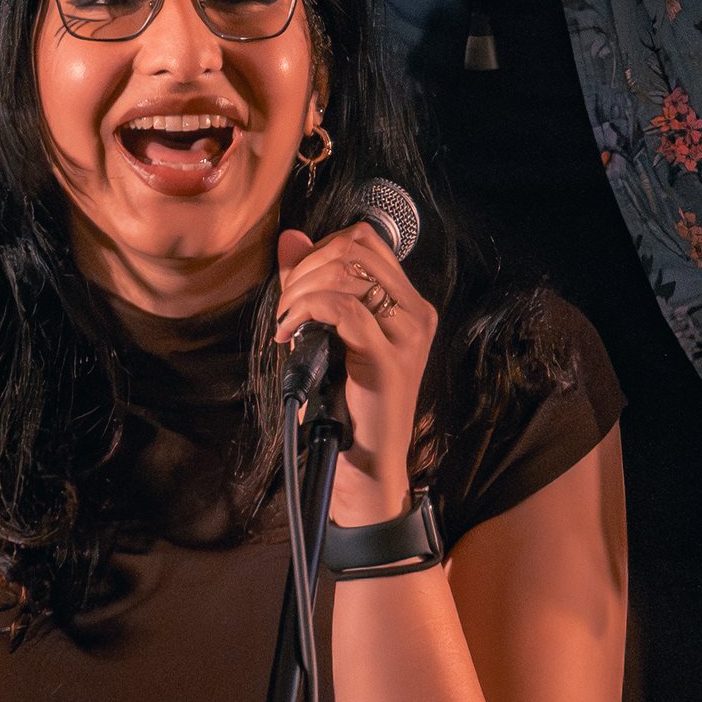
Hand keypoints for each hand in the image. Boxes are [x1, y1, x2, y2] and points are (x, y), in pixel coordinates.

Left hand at [275, 223, 436, 523]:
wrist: (363, 463)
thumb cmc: (342, 403)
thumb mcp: (324, 334)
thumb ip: (311, 285)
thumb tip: (290, 238)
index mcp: (408, 303)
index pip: (366, 239)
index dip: (321, 248)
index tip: (295, 283)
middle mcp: (416, 313)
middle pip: (356, 246)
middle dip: (307, 267)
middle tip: (285, 304)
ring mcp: (407, 335)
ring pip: (347, 272)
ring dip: (301, 289)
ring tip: (285, 321)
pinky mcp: (388, 358)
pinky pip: (341, 308)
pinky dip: (304, 311)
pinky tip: (287, 334)